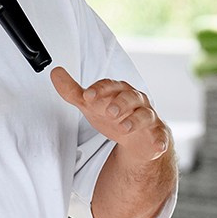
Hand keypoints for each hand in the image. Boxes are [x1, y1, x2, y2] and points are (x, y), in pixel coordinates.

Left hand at [52, 67, 167, 159]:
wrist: (137, 138)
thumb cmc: (115, 117)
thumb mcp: (92, 105)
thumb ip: (73, 91)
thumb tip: (55, 72)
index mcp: (119, 91)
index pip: (111, 86)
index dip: (100, 90)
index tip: (88, 96)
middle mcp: (136, 101)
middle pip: (130, 97)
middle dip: (119, 103)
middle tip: (109, 111)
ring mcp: (148, 117)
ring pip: (144, 115)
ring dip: (135, 120)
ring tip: (124, 127)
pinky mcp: (157, 134)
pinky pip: (161, 136)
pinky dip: (160, 140)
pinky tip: (156, 145)